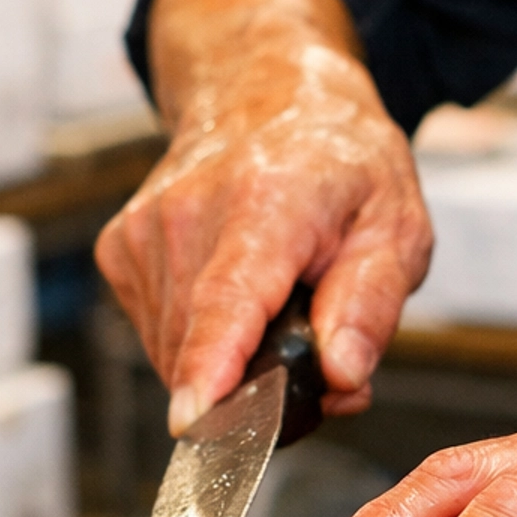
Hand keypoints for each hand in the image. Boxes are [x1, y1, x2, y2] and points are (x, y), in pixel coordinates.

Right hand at [96, 0, 432, 431]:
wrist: (267, 95)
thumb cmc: (340, 162)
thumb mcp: (397, 225)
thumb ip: (372, 305)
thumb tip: (342, 376)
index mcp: (268, 202)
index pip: (228, 298)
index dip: (211, 367)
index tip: (193, 421)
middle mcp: (190, 213)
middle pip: (203, 348)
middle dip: (259, 386)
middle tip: (318, 351)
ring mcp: (144, 231)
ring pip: (175, 353)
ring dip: (229, 363)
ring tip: (274, 306)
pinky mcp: (119, 250)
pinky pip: (157, 336)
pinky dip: (197, 340)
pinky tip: (231, 297)